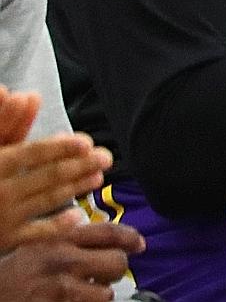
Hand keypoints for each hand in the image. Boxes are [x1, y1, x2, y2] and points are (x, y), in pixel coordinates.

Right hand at [0, 88, 113, 251]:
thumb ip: (5, 123)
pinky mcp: (3, 240)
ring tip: (97, 177)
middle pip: (46, 177)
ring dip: (75, 188)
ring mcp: (1, 218)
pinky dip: (56, 227)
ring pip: (46, 200)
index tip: (85, 142)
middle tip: (107, 157)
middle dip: (79, 166)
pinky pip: (35, 235)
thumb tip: (27, 95)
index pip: (29, 153)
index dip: (59, 147)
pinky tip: (77, 216)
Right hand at [0, 214, 143, 301]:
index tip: (140, 245)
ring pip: (107, 293)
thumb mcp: (40, 244)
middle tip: (103, 274)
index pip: (109, 233)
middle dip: (115, 270)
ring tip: (82, 292)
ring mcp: (60, 289)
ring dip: (99, 294)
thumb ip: (73, 236)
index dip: (131, 238)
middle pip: (117, 262)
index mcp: (60, 239)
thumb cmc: (16, 273)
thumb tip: (111, 235)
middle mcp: (63, 261)